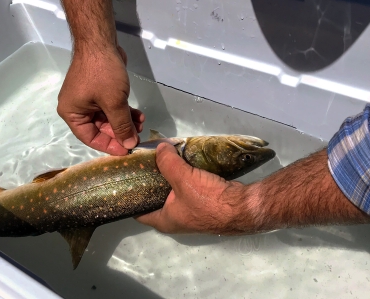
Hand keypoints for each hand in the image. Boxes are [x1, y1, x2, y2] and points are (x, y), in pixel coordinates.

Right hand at [57, 45, 144, 155]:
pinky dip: (124, 111)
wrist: (100, 41)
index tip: (127, 150)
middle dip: (120, 132)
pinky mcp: (98, 91)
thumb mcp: (113, 103)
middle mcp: (77, 108)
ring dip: (125, 122)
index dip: (109, 146)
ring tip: (141, 123)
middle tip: (138, 135)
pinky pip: (110, 107)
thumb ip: (121, 126)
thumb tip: (130, 144)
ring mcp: (88, 99)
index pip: (90, 138)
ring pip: (108, 118)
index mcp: (72, 113)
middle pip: (100, 129)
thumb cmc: (102, 74)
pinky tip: (138, 114)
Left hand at [136, 143, 253, 234]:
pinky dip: (183, 179)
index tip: (126, 181)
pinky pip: (186, 191)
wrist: (242, 207)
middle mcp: (174, 220)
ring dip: (168, 179)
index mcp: (164, 221)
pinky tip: (181, 164)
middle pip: (155, 200)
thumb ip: (167, 162)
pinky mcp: (202, 205)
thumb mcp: (183, 178)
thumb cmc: (208, 200)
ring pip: (172, 194)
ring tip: (160, 160)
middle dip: (150, 183)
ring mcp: (189, 213)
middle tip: (143, 165)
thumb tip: (159, 148)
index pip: (138, 212)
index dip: (130, 198)